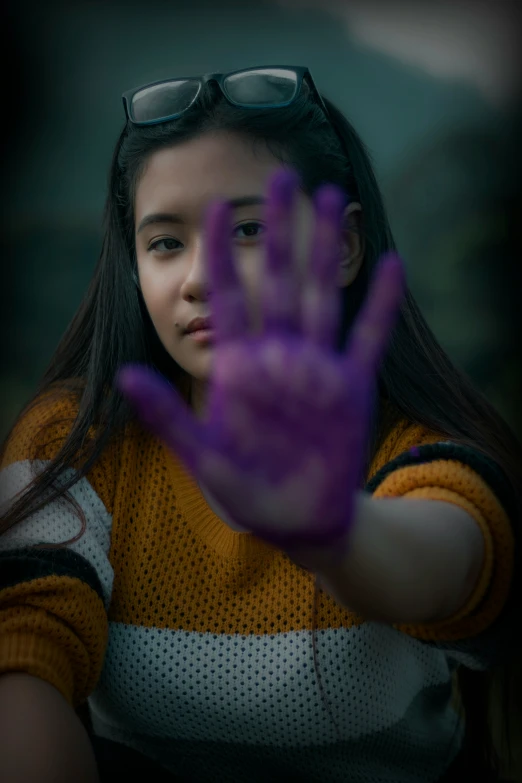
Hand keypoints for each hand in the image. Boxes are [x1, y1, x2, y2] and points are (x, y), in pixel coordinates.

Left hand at [117, 169, 404, 549]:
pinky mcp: (351, 387)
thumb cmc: (247, 490)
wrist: (298, 518)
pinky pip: (368, 337)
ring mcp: (318, 367)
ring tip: (333, 199)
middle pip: (278, 280)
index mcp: (240, 366)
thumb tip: (124, 378)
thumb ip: (167, 417)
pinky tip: (391, 264)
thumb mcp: (202, 457)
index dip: (221, 252)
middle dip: (279, 230)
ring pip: (322, 295)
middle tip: (285, 177)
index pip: (228, 297)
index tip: (216, 206)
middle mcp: (280, 356)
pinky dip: (380, 304)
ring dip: (326, 250)